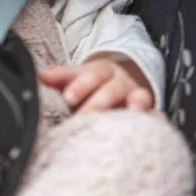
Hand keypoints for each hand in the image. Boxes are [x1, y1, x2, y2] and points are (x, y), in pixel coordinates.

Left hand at [39, 57, 154, 112]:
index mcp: (100, 71)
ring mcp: (136, 95)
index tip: (69, 98)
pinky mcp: (149, 110)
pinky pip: (155, 113)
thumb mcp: (77, 76)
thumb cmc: (92, 83)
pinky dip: (157, 118)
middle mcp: (120, 81)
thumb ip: (60, 77)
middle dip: (98, 104)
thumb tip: (39, 76)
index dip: (81, 85)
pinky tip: (156, 124)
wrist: (122, 79)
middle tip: (84, 118)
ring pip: (137, 99)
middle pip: (111, 90)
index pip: (91, 75)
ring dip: (133, 108)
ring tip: (127, 119)